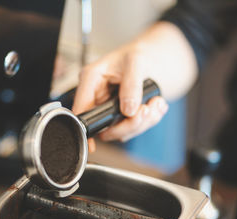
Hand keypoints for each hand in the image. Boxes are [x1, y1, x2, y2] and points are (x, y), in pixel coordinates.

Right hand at [72, 22, 197, 150]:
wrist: (152, 60)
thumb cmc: (137, 55)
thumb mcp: (136, 62)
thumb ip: (132, 85)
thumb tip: (128, 109)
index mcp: (91, 80)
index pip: (81, 109)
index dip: (85, 128)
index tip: (93, 144)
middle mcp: (97, 96)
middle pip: (103, 127)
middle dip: (129, 124)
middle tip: (146, 110)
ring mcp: (108, 109)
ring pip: (120, 132)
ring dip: (142, 122)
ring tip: (155, 104)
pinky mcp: (120, 116)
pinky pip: (132, 129)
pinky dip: (148, 121)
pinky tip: (154, 105)